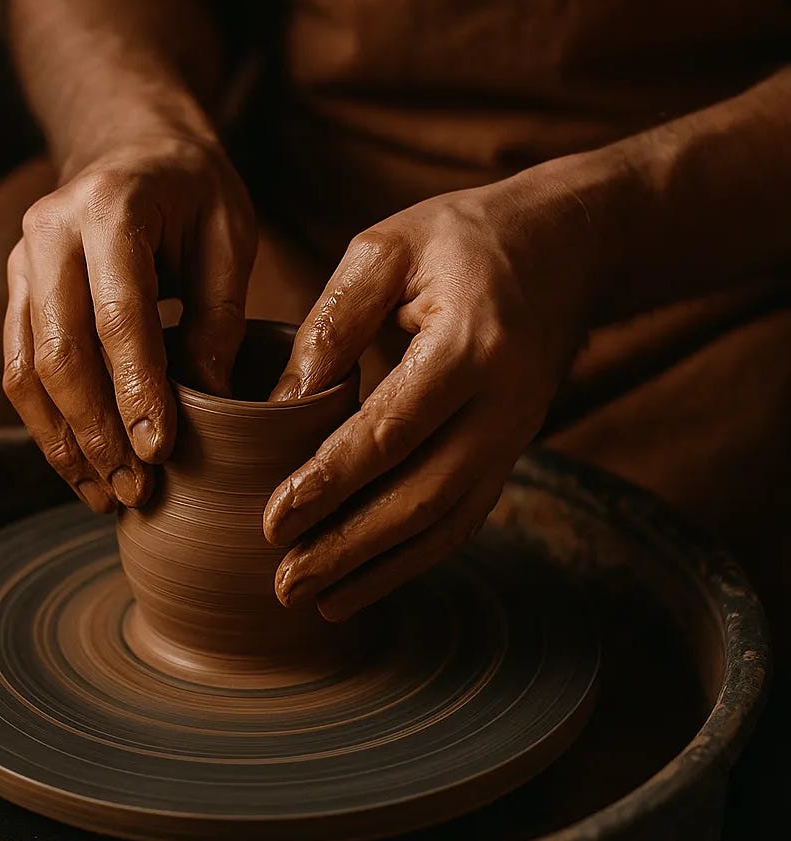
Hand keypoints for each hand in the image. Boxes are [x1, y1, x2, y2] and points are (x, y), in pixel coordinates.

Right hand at [3, 132, 255, 511]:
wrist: (133, 147)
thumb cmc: (194, 191)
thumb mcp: (228, 238)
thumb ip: (218, 316)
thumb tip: (210, 404)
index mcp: (110, 209)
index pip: (119, 316)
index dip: (137, 390)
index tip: (160, 451)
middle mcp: (49, 235)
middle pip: (59, 352)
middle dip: (97, 431)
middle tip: (137, 489)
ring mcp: (22, 264)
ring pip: (25, 370)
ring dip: (65, 441)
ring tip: (108, 495)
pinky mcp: (16, 292)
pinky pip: (17, 369)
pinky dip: (47, 424)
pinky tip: (81, 465)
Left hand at [265, 156, 608, 619]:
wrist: (565, 248)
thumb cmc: (463, 238)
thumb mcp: (388, 249)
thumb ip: (333, 321)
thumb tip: (281, 401)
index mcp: (471, 344)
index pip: (392, 428)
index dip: (332, 480)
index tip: (274, 520)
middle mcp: (504, 403)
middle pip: (423, 495)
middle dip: (350, 547)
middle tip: (284, 584)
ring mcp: (516, 434)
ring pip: (448, 521)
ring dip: (380, 568)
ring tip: (317, 602)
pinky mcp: (513, 449)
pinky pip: (465, 516)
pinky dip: (416, 557)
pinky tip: (367, 580)